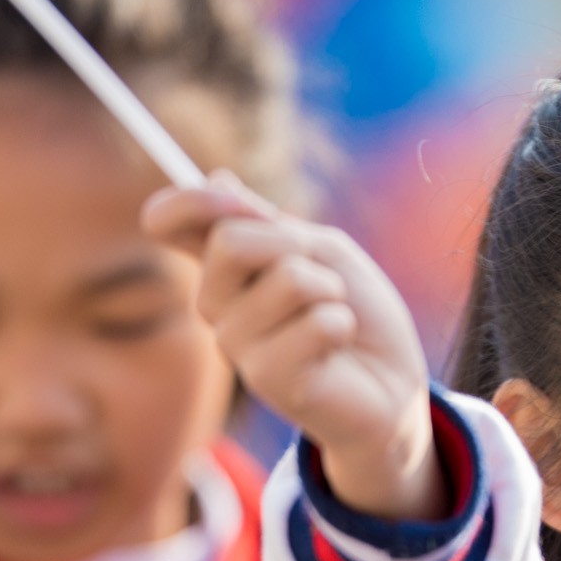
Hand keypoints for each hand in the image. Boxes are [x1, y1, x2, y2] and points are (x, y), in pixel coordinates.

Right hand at [154, 176, 441, 520]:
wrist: (392, 381)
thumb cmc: (356, 310)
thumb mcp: (321, 250)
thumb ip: (269, 225)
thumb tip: (216, 178)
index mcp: (224, 267)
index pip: (169, 222)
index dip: (187, 201)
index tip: (230, 196)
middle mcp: (216, 304)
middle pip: (230, 242)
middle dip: (295, 245)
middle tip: (324, 276)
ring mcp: (235, 343)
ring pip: (287, 279)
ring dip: (330, 289)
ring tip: (334, 315)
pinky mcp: (265, 378)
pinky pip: (316, 322)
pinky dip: (342, 324)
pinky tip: (337, 348)